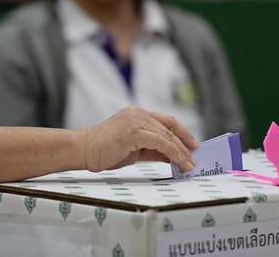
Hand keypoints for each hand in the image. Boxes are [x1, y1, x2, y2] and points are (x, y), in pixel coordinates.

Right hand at [82, 107, 198, 172]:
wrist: (83, 149)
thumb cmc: (103, 150)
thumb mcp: (133, 149)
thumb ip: (152, 149)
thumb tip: (172, 156)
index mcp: (136, 114)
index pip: (166, 120)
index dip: (182, 131)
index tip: (192, 145)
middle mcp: (137, 113)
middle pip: (169, 126)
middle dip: (185, 143)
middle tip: (195, 158)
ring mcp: (135, 121)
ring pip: (167, 135)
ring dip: (182, 151)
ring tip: (190, 164)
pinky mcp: (134, 131)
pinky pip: (161, 142)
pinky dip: (173, 152)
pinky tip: (180, 162)